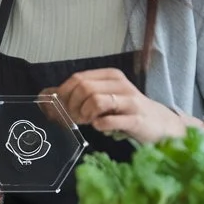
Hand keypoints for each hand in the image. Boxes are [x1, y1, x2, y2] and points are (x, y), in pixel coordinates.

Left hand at [52, 68, 184, 143]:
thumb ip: (79, 94)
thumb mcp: (104, 97)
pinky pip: (109, 120)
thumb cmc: (125, 110)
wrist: (159, 124)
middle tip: (76, 118)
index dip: (65, 94)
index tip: (64, 108)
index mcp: (110, 76)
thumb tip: (45, 95)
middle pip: (84, 88)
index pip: (77, 78)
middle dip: (73, 106)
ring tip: (88, 121)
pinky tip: (101, 127)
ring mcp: (130, 101)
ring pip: (95, 101)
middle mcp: (120, 84)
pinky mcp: (136, 119)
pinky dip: (99, 125)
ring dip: (85, 115)